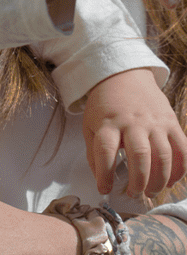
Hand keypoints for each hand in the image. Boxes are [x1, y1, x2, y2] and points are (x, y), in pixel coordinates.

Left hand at [83, 68, 186, 197]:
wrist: (123, 76)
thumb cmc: (106, 105)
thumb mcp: (90, 125)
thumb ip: (94, 154)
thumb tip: (102, 182)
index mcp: (108, 122)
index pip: (105, 151)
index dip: (104, 174)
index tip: (104, 189)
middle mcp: (132, 122)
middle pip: (139, 155)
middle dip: (138, 182)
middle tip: (133, 193)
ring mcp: (154, 121)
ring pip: (162, 156)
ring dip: (158, 180)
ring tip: (150, 191)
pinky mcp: (170, 122)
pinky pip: (181, 150)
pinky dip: (179, 170)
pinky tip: (170, 180)